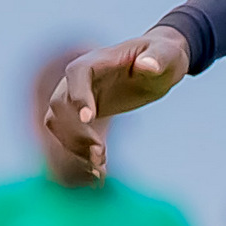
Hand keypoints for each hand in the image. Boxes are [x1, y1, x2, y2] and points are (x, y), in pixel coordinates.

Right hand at [43, 27, 190, 180]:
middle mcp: (81, 78)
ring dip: (73, 146)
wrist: (159, 66)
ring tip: (99, 164)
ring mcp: (79, 97)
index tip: (90, 119)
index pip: (77, 73)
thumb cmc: (164, 55)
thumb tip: (148, 65)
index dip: (78, 95)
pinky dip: (79, 153)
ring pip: (58, 123)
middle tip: (100, 152)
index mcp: (98, 60)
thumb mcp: (167, 54)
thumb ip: (158, 58)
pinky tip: (99, 171)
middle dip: (75, 131)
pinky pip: (69, 135)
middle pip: (60, 104)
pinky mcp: (85, 115)